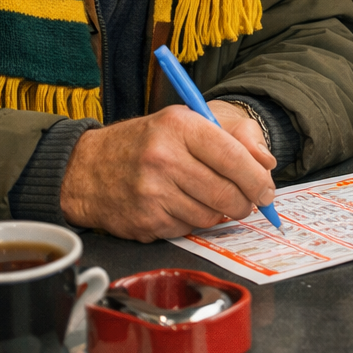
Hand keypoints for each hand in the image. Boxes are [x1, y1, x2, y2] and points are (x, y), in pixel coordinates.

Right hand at [59, 104, 278, 241]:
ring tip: (211, 200)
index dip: (257, 179)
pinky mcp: (144, 221)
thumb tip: (267, 164)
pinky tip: (182, 206)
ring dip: (219, 214)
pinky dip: (193, 222)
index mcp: (179, 126)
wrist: (86, 169)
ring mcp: (151, 193)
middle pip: (226, 193)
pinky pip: (188, 230)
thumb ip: (234, 138)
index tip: (267, 190)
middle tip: (248, 202)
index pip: (233, 157)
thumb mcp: (186, 122)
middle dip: (245, 203)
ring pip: (210, 217)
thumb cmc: (145, 142)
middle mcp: (163, 158)